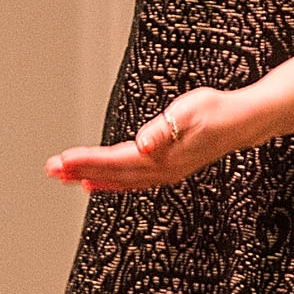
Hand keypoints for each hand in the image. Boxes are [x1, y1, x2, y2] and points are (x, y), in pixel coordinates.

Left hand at [47, 87, 238, 191]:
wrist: (243, 122)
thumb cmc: (217, 111)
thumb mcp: (191, 111)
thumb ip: (165, 129)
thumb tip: (144, 144)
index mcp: (162, 156)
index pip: (116, 160)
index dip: (88, 161)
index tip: (64, 160)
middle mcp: (160, 169)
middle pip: (112, 174)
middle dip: (79, 171)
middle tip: (51, 170)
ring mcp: (163, 172)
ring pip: (118, 179)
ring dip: (89, 177)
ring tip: (64, 177)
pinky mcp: (165, 169)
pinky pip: (129, 180)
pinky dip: (109, 181)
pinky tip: (95, 183)